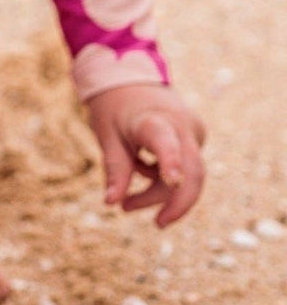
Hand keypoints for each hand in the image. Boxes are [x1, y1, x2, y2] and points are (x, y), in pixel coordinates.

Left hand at [87, 83, 205, 226]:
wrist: (132, 81)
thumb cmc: (116, 109)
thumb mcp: (108, 136)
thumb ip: (114, 169)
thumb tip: (111, 203)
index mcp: (153, 121)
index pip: (164, 142)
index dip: (170, 163)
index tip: (172, 182)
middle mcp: (181, 125)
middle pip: (192, 172)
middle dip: (176, 202)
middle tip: (158, 224)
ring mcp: (193, 131)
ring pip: (189, 175)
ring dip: (161, 192)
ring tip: (128, 202)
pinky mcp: (196, 138)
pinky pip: (186, 168)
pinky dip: (164, 177)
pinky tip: (142, 168)